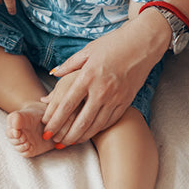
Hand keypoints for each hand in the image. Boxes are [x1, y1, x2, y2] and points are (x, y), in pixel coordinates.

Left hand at [41, 14, 168, 145]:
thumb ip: (69, 65)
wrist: (142, 44)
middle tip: (56, 143)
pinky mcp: (126, 101)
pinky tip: (90, 133)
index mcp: (88, 76)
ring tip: (71, 142)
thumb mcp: (88, 51)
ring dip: (82, 136)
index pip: (67, 104)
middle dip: (67, 134)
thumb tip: (53, 73)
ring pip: (96, 124)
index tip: (47, 131)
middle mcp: (101, 90)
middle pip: (81, 120)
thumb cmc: (113, 44)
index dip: (55, 120)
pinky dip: (99, 129)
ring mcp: (115, 97)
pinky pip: (110, 120)